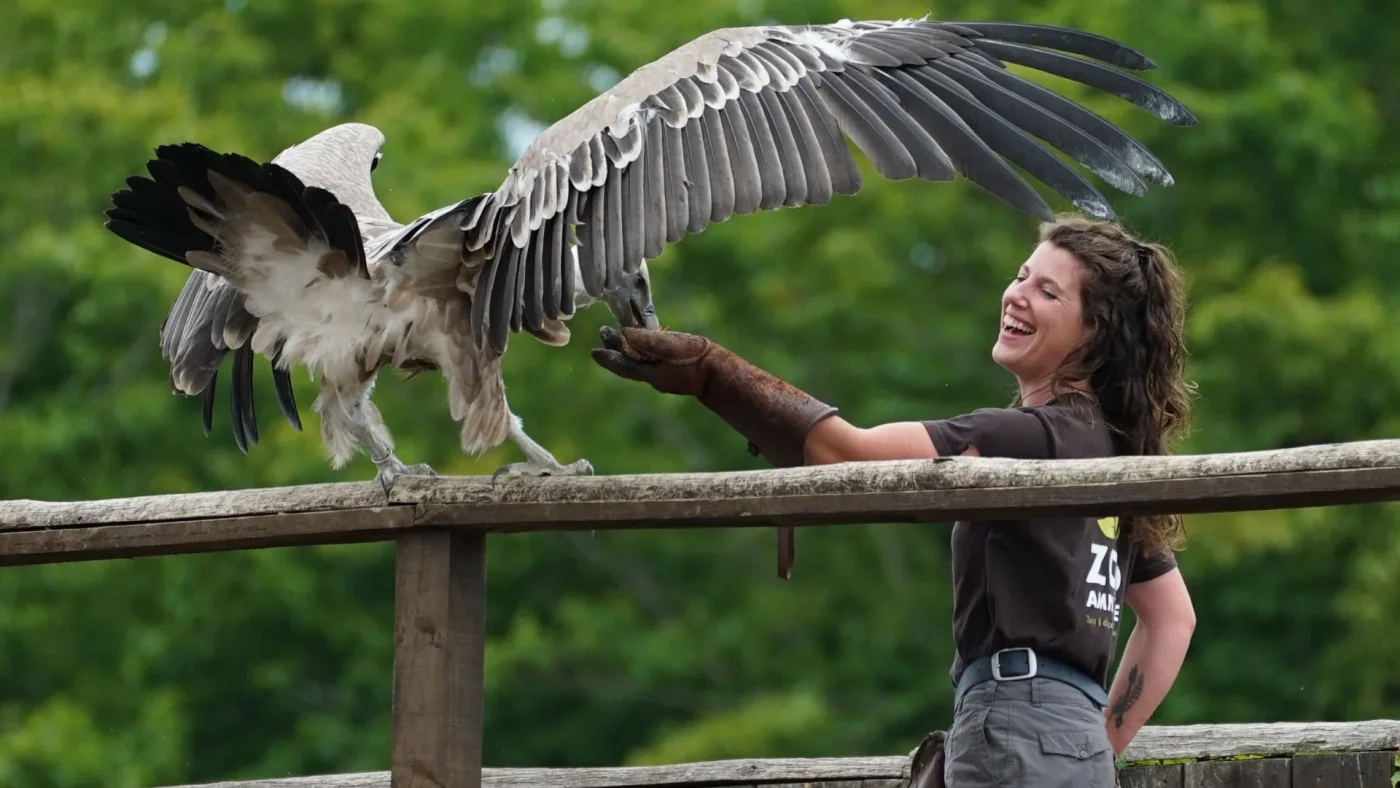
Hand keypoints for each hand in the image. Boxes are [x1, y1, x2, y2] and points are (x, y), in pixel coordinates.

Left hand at [589, 325, 723, 396]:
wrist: (718, 373)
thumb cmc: (695, 358)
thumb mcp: (670, 346)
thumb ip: (646, 340)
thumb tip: (625, 333)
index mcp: (649, 372)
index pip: (622, 365)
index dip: (607, 358)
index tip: (594, 351)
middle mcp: (653, 377)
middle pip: (629, 363)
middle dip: (616, 350)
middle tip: (605, 333)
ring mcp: (663, 376)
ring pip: (640, 363)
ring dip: (629, 350)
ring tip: (623, 335)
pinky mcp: (673, 373)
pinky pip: (652, 362)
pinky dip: (644, 352)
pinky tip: (647, 345)